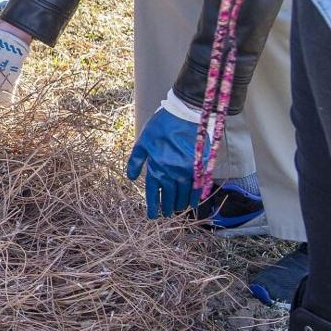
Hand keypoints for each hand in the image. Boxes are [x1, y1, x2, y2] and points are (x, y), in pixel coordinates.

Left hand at [126, 94, 204, 218]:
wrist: (185, 115)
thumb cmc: (161, 126)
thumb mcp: (143, 141)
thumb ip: (136, 161)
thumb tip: (130, 178)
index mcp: (156, 167)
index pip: (153, 192)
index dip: (153, 205)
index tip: (153, 215)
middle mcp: (171, 173)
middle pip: (169, 195)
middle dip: (167, 207)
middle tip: (166, 215)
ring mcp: (187, 171)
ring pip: (183, 194)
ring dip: (180, 204)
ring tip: (178, 211)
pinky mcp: (200, 167)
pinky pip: (197, 187)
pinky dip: (195, 197)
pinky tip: (193, 203)